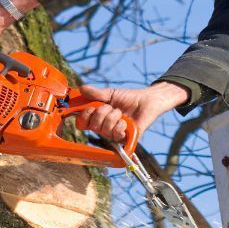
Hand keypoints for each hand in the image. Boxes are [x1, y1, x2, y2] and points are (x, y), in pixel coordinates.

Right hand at [75, 82, 189, 141]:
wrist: (146, 101)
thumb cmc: (128, 98)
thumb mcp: (110, 94)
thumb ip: (96, 93)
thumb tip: (82, 89)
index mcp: (97, 117)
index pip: (82, 123)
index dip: (83, 117)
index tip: (90, 108)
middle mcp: (103, 128)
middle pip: (93, 125)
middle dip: (102, 112)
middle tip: (111, 107)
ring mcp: (113, 134)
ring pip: (104, 129)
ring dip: (114, 117)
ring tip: (121, 113)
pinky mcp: (124, 138)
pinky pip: (116, 134)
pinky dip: (121, 124)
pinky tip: (126, 121)